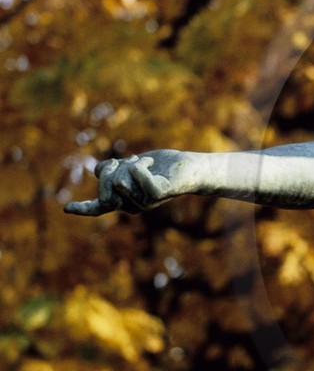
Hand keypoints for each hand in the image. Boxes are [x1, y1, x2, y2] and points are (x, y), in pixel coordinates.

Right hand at [65, 149, 195, 216]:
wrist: (190, 169)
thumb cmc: (161, 168)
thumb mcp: (131, 166)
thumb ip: (112, 170)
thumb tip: (97, 172)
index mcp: (124, 201)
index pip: (99, 208)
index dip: (83, 208)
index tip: (66, 208)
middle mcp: (132, 206)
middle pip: (104, 187)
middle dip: (110, 169)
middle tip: (126, 162)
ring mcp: (145, 202)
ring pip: (119, 180)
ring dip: (130, 163)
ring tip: (145, 162)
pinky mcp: (157, 194)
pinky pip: (136, 175)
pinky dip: (141, 163)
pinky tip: (151, 164)